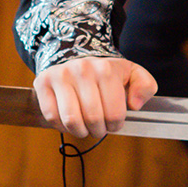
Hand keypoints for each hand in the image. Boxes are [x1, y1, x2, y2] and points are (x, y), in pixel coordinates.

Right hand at [33, 56, 157, 138]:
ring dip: (80, 131)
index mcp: (105, 69)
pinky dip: (61, 126)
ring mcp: (60, 76)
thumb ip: (145, 86)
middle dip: (99, 130)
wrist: (74, 55)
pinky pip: (52, 116)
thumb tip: (135, 104)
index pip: (114, 113)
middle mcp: (81, 69)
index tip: (113, 123)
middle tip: (99, 128)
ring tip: (85, 128)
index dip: (115, 125)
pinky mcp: (42, 83)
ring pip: (71, 120)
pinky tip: (69, 121)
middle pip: (93, 119)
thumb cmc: (106, 72)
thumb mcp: (132, 73)